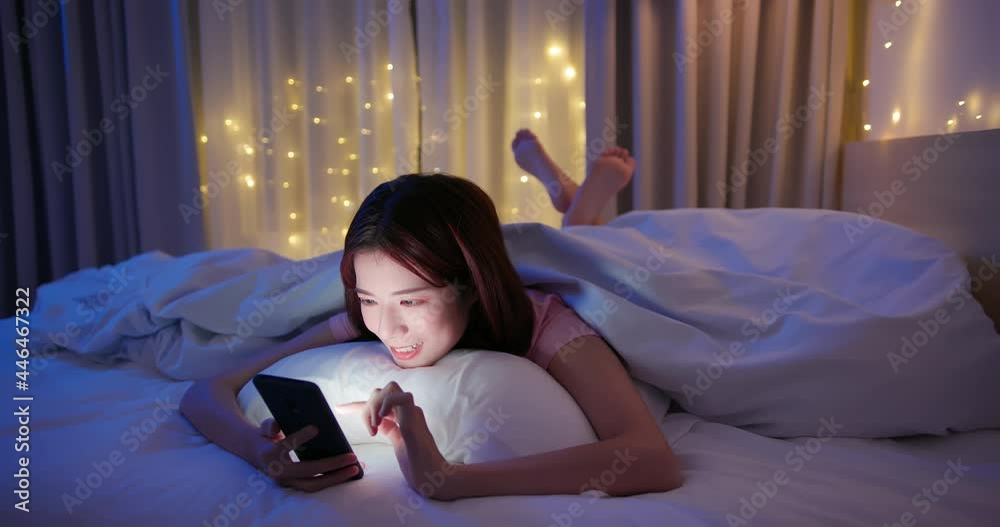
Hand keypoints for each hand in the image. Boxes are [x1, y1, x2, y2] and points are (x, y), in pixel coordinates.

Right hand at [251, 419, 363, 492]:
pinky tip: (352, 472)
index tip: (316, 428)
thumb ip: (269, 425)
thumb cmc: (266, 437)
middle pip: (308, 472)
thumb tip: (277, 427)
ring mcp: (289, 482)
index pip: (286, 446)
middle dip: (331, 466)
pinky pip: (318, 485)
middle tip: (352, 457)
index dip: (300, 438)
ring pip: (315, 484)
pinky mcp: (297, 485)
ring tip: (356, 468)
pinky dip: (335, 480)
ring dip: (336, 478)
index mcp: (270, 455)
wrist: (258, 455)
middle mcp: (279, 472)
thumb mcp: (264, 428)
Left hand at [335, 382, 458, 499]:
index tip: (339, 408)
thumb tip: (379, 421)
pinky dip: (387, 404)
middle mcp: (408, 410)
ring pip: (390, 388)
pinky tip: (381, 421)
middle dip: (368, 406)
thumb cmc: (417, 463)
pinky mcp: (415, 419)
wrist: (432, 476)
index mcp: (402, 416)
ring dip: (376, 405)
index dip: (357, 405)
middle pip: (383, 390)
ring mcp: (413, 412)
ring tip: (375, 427)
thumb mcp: (397, 443)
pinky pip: (402, 397)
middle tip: (370, 429)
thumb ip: (390, 429)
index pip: (378, 403)